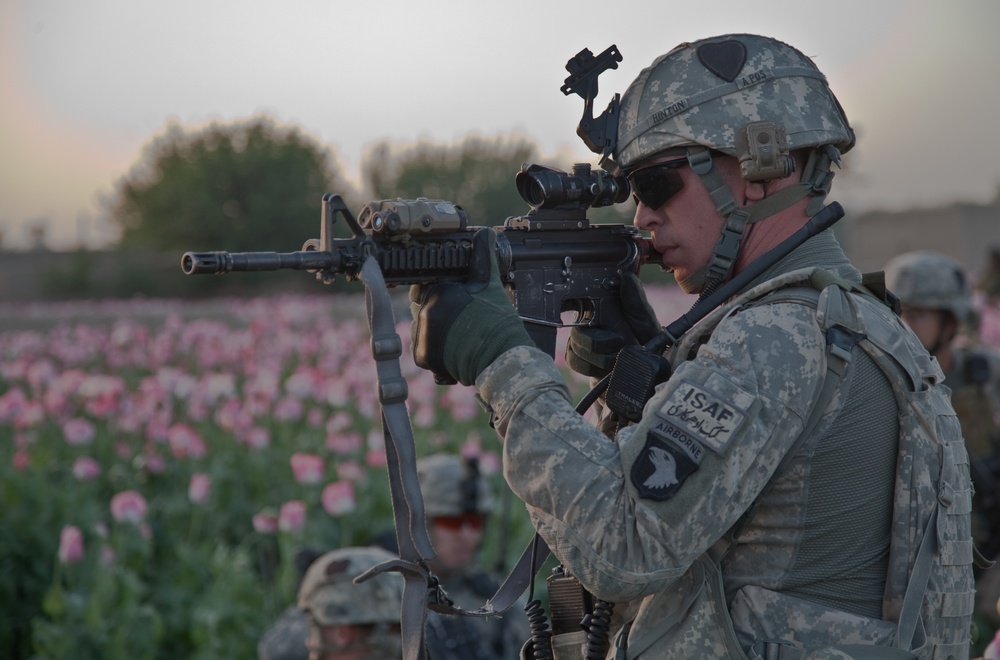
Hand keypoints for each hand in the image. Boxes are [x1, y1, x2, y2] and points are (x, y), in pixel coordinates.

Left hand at [409, 228, 531, 385]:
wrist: (501, 357)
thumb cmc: (498, 322)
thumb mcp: (490, 285)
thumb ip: (482, 258)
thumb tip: (484, 233)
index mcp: (439, 290)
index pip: (424, 286)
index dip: (437, 292)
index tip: (451, 300)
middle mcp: (425, 311)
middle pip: (421, 308)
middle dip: (436, 312)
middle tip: (458, 320)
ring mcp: (422, 334)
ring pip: (420, 329)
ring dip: (432, 332)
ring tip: (457, 336)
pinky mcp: (423, 356)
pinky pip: (422, 350)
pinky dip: (434, 352)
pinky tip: (453, 349)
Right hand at [565, 272, 659, 378]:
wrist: (645, 371)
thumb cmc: (647, 341)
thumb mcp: (645, 318)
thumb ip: (635, 299)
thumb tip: (626, 276)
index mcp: (599, 306)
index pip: (574, 298)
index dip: (565, 301)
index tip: (566, 307)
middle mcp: (586, 321)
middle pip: (575, 329)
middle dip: (600, 341)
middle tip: (619, 342)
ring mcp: (580, 340)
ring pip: (575, 346)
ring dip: (601, 356)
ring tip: (618, 355)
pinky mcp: (579, 360)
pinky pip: (575, 361)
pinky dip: (594, 367)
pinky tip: (606, 367)